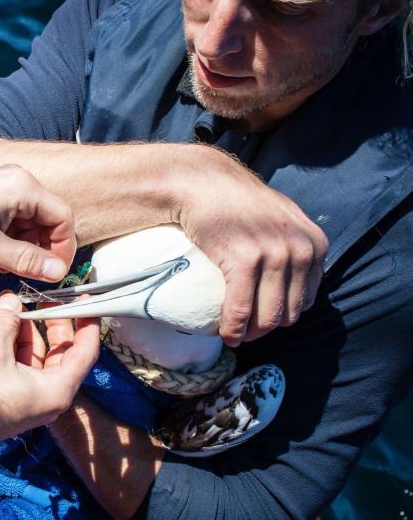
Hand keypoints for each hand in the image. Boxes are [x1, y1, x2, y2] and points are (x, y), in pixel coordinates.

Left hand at [0, 166, 75, 281]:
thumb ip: (27, 261)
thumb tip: (56, 272)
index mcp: (23, 187)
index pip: (63, 218)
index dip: (63, 248)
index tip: (54, 273)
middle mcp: (19, 181)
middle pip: (50, 218)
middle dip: (43, 248)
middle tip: (30, 273)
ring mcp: (6, 185)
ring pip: (33, 220)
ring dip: (27, 245)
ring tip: (8, 264)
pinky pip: (17, 217)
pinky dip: (14, 237)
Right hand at [0, 293, 99, 460]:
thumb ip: (5, 323)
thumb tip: (11, 300)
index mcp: (56, 389)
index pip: (85, 352)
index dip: (87, 323)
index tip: (84, 300)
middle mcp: (47, 392)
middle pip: (60, 350)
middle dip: (50, 321)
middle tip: (43, 296)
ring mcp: (27, 391)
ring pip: (36, 352)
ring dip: (23, 326)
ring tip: (9, 303)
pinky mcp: (9, 389)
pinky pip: (17, 359)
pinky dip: (9, 338)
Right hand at [173, 147, 328, 346]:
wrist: (203, 183)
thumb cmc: (236, 202)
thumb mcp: (281, 219)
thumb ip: (295, 244)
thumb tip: (294, 276)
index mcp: (315, 244)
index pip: (307, 299)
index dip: (284, 315)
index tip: (261, 318)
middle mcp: (301, 250)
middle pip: (290, 313)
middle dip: (267, 329)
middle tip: (245, 332)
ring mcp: (274, 255)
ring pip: (268, 317)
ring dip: (251, 334)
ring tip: (236, 336)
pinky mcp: (245, 261)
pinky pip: (241, 310)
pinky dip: (233, 328)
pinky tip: (226, 334)